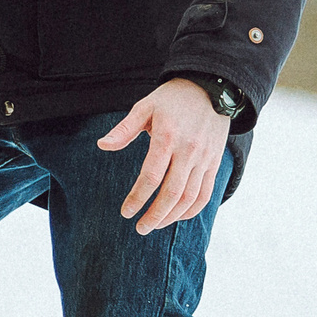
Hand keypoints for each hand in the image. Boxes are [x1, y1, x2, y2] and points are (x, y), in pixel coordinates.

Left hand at [98, 78, 230, 233]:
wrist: (212, 88)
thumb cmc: (171, 99)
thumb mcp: (144, 107)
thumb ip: (124, 129)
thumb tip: (102, 145)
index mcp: (167, 138)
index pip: (151, 177)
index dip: (137, 198)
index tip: (126, 212)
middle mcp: (188, 151)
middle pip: (172, 193)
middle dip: (154, 215)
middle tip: (139, 228)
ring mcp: (204, 159)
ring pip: (190, 198)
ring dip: (172, 217)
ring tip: (155, 225)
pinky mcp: (214, 162)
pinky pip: (206, 194)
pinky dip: (191, 210)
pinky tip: (176, 216)